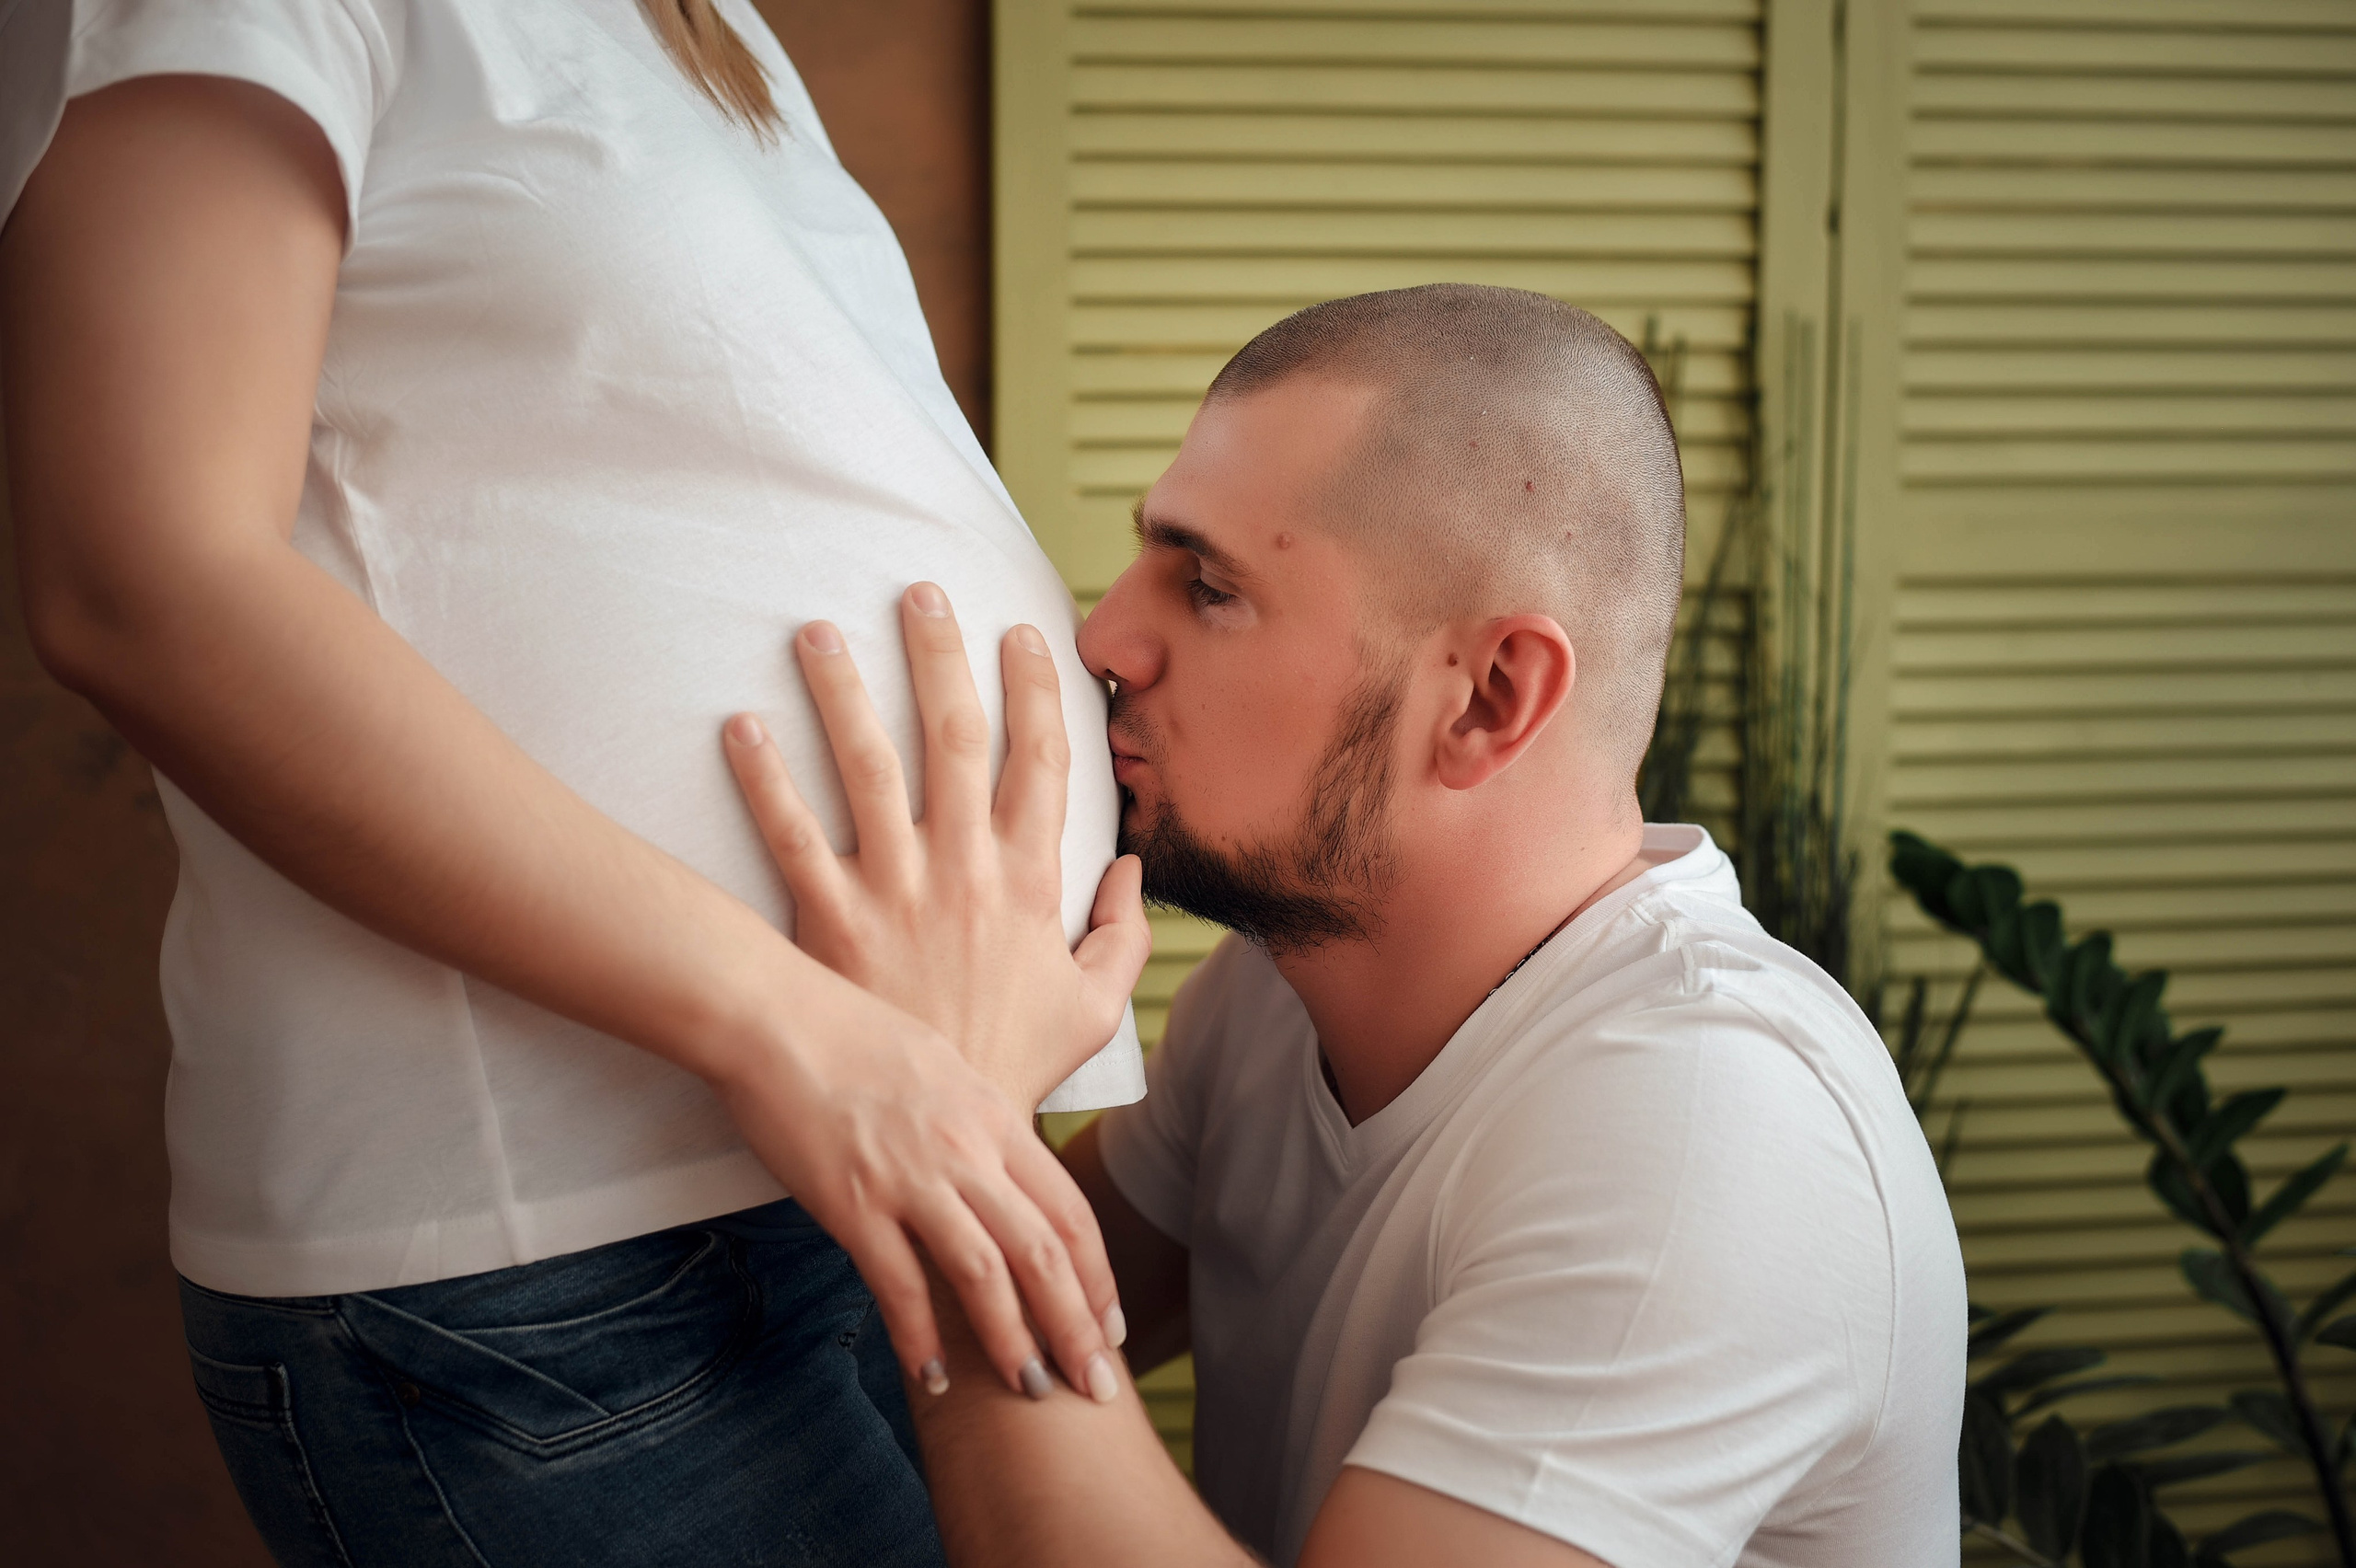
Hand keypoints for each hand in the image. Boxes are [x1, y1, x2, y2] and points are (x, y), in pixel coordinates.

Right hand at [712, 984, 1126, 1405]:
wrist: (773, 1016)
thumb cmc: (849, 1034)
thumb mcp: (943, 1069)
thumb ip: (977, 1125)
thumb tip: (1000, 1169)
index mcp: (993, 1119)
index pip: (1069, 1211)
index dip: (1097, 1277)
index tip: (1111, 1325)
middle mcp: (966, 1150)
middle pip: (1044, 1251)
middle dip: (1076, 1326)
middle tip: (1096, 1384)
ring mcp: (910, 1177)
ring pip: (984, 1274)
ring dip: (1012, 1341)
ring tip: (1028, 1389)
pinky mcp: (851, 1201)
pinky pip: (898, 1283)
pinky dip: (920, 1338)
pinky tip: (934, 1378)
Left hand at [724, 582, 1150, 1108]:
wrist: (944, 1137)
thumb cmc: (1014, 1068)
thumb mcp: (1094, 1007)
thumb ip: (1122, 934)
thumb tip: (1129, 866)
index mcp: (1030, 881)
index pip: (1042, 760)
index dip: (1037, 688)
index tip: (1024, 630)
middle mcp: (964, 869)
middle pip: (955, 738)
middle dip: (939, 657)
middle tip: (920, 592)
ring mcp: (894, 891)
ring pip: (868, 768)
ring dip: (842, 692)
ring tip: (815, 631)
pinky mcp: (829, 922)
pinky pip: (790, 836)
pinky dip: (762, 779)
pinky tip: (738, 724)